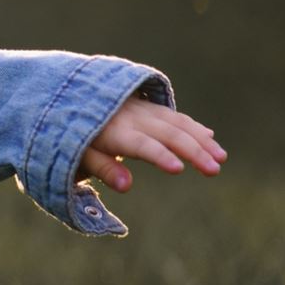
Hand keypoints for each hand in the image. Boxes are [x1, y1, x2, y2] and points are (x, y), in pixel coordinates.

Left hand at [76, 96, 225, 191]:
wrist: (64, 98)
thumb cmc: (68, 135)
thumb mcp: (75, 154)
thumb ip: (102, 168)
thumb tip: (127, 185)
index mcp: (112, 131)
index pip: (141, 144)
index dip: (159, 155)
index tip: (178, 169)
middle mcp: (131, 117)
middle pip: (167, 133)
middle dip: (193, 151)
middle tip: (215, 170)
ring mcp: (141, 109)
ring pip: (176, 122)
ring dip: (201, 139)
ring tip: (221, 157)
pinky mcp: (147, 106)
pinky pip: (173, 116)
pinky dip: (192, 126)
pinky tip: (209, 136)